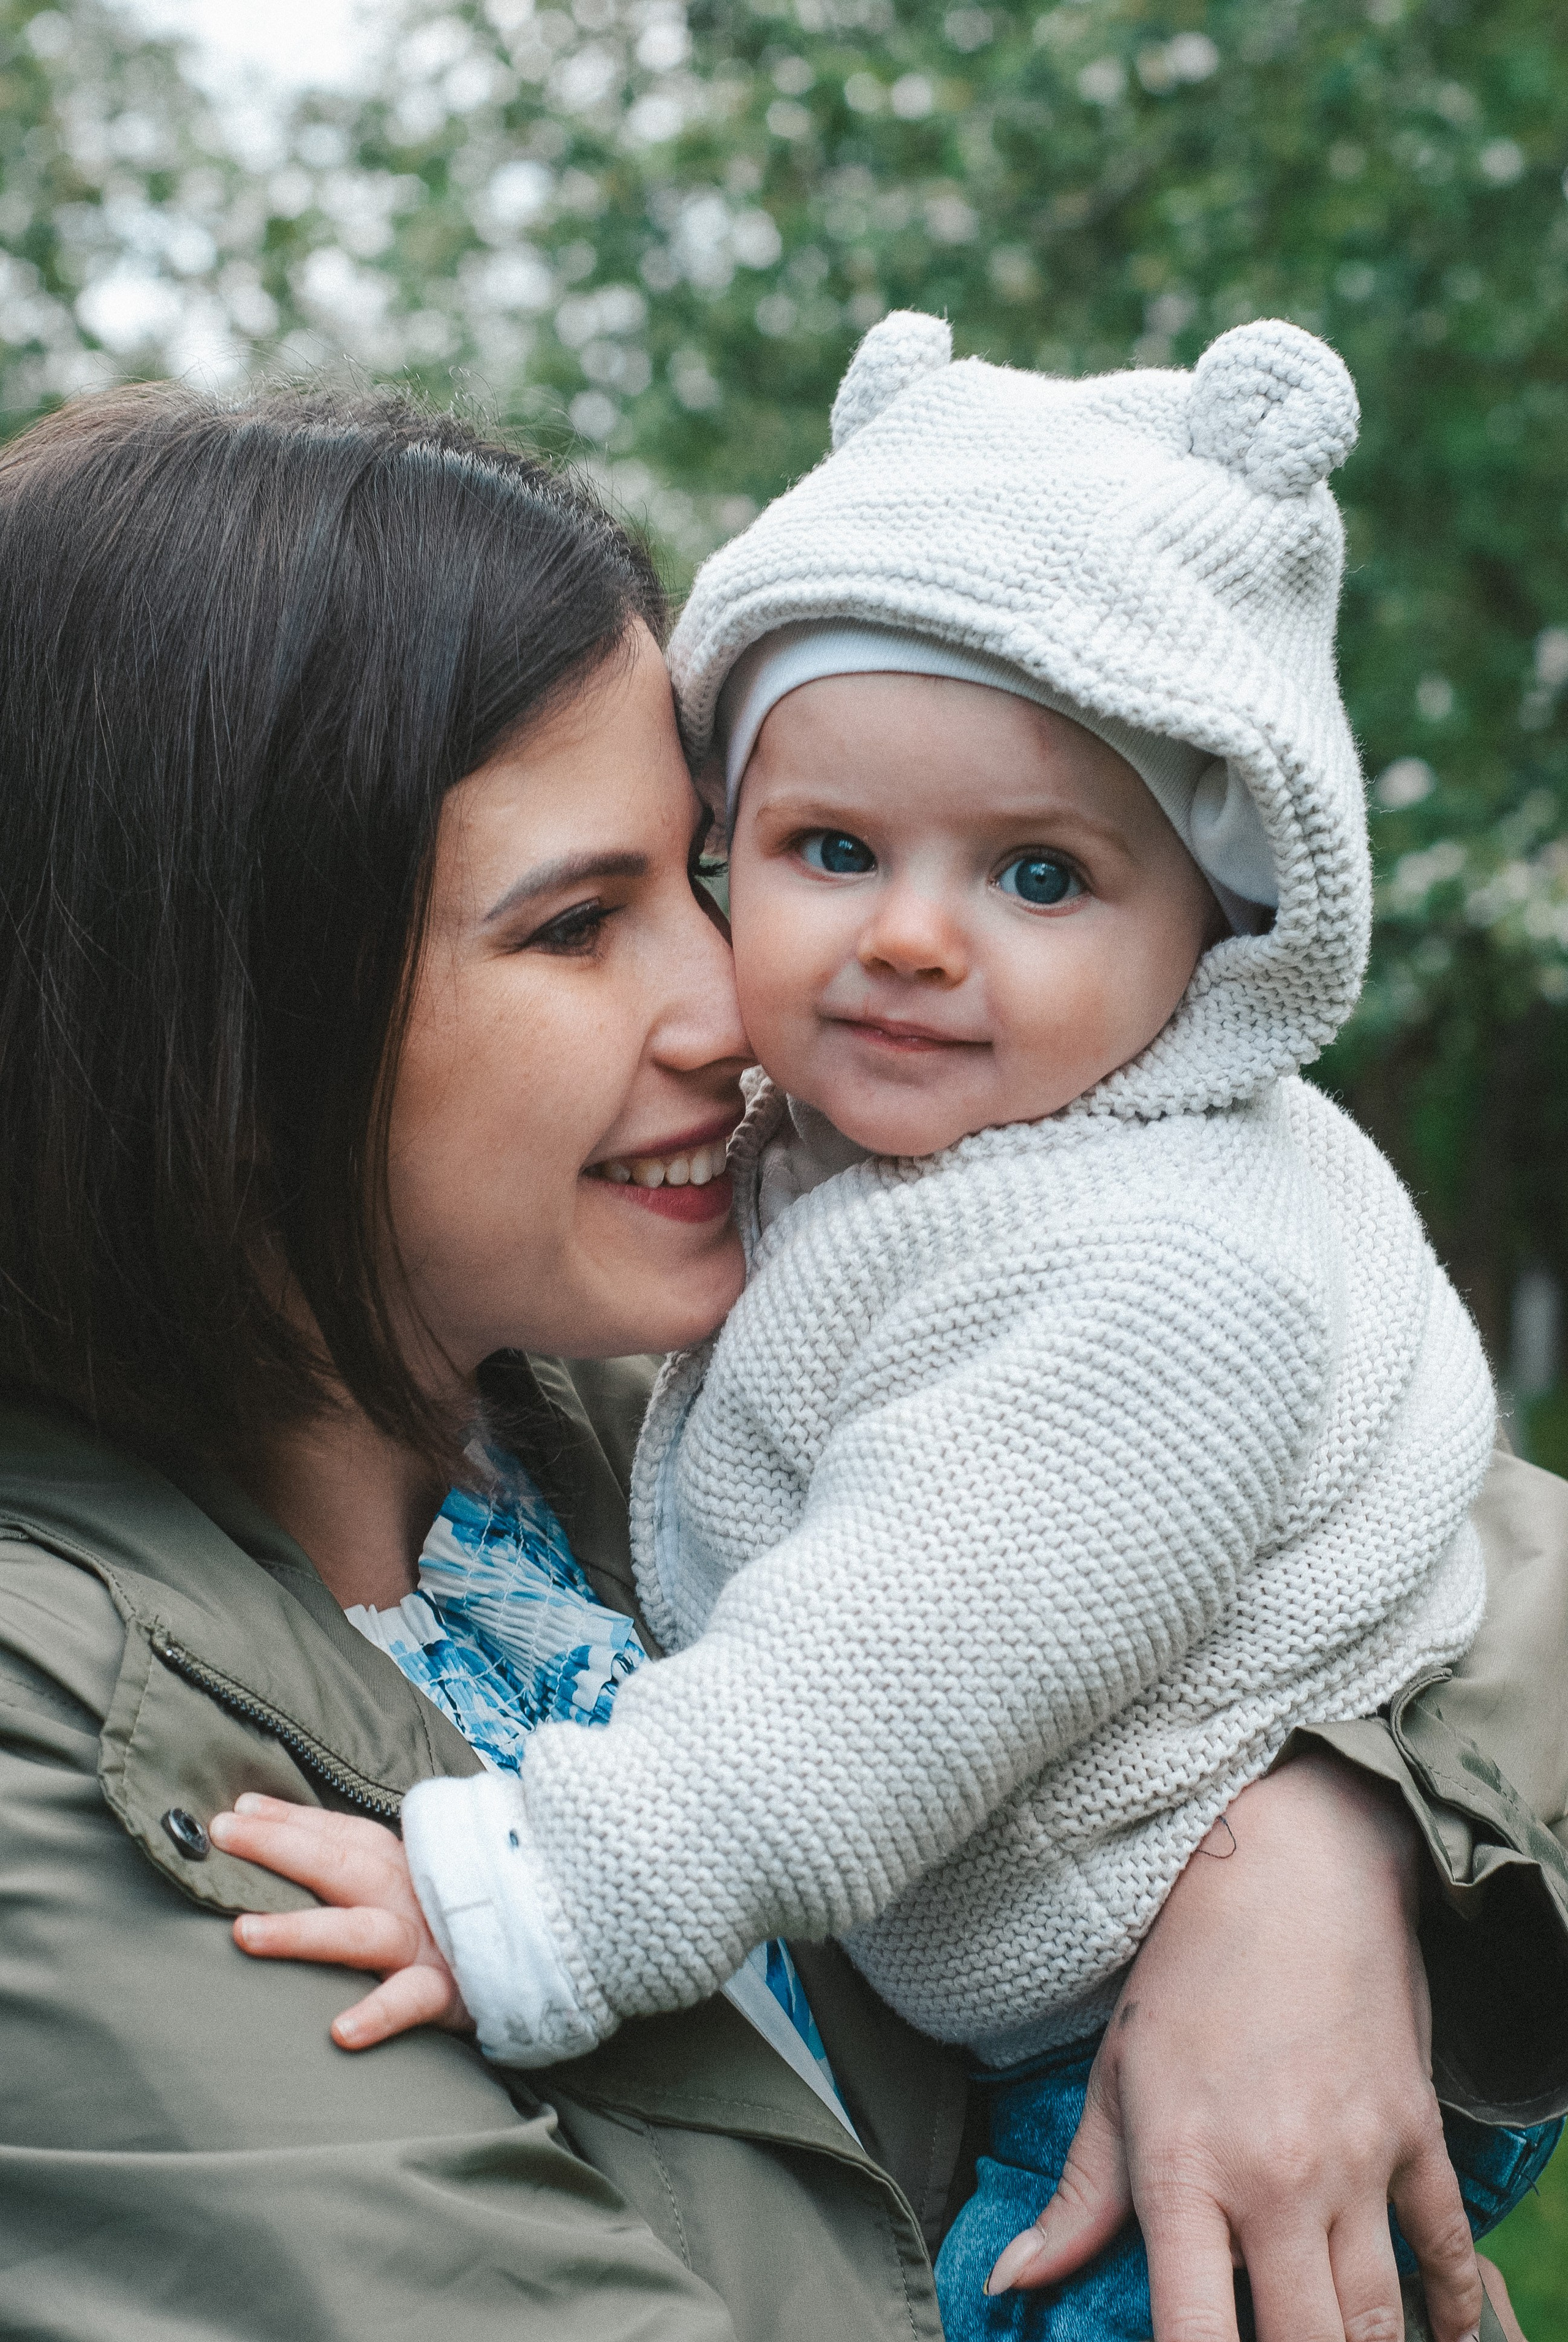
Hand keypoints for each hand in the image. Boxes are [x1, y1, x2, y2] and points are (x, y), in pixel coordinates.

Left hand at [209, 1792, 472, 2050]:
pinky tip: (341, 2031)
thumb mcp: (416, 1884)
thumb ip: (365, 1868)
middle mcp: (410, 1894)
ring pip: (361, 1931)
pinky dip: (380, 2012)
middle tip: (223, 1834)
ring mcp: (429, 1940)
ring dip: (303, 1931)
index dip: (287, 1818)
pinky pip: (413, 2000)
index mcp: (401, 1865)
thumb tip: (291, 1847)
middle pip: (340, 1863)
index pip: (338, 1833)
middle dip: (279, 1845)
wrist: (542, 1951)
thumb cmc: (458, 1922)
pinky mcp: (451, 1990)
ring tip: (244, 1933)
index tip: (235, 1810)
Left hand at [987, 1754, 1483, 2341]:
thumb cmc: (1188, 1973)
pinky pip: (1447, 2250)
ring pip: (1376, 2320)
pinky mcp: (1414, 2132)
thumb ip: (1077, 2196)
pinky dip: (1449, 2310)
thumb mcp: (1116, 2078)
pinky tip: (1438, 2338)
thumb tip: (1012, 2283)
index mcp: (1185, 2168)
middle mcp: (1273, 2178)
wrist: (1294, 1870)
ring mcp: (1355, 2159)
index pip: (1193, 2333)